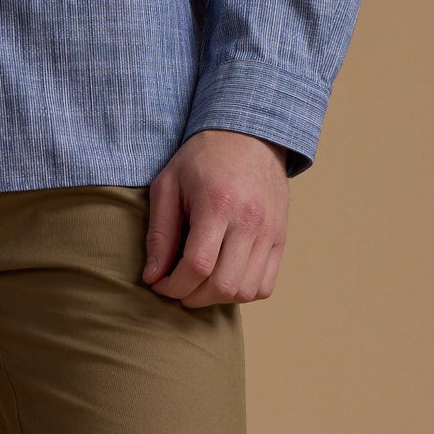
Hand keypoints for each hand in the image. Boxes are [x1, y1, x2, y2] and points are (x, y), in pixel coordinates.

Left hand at [142, 129, 289, 307]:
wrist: (249, 135)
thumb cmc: (202, 158)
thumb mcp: (168, 185)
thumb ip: (160, 233)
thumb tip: (152, 277)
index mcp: (217, 205)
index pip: (198, 266)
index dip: (173, 285)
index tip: (159, 284)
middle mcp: (249, 221)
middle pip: (222, 285)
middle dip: (191, 297)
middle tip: (176, 287)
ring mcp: (270, 232)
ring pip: (246, 291)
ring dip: (217, 298)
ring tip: (199, 284)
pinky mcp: (281, 238)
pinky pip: (265, 285)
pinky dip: (242, 292)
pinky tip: (223, 278)